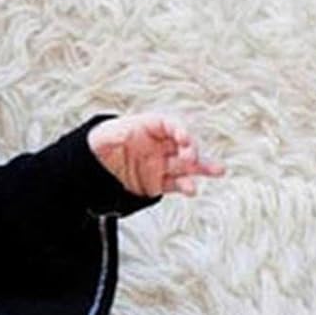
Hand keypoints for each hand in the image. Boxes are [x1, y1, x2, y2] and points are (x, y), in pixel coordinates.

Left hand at [88, 113, 224, 197]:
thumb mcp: (104, 135)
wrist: (97, 165)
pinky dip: (184, 186)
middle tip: (192, 156)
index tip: (183, 136)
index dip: (180, 129)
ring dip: (202, 168)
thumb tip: (118, 134)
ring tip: (218, 170)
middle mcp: (162, 145)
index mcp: (152, 127)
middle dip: (192, 149)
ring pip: (186, 165)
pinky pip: (175, 184)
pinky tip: (192, 189)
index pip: (171, 125)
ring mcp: (163, 164)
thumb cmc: (104, 142)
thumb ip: (113, 134)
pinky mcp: (159, 182)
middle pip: (184, 145)